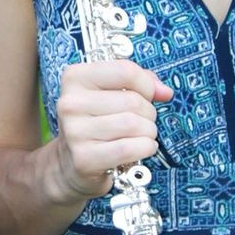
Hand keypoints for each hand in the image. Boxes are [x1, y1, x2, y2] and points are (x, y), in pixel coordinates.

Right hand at [50, 61, 172, 201]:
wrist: (69, 164)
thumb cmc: (96, 123)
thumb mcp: (109, 94)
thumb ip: (139, 83)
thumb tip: (164, 92)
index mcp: (75, 78)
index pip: (125, 71)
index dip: (146, 85)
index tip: (148, 95)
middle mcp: (70, 103)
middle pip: (133, 101)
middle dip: (148, 113)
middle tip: (140, 122)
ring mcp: (75, 131)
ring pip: (134, 125)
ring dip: (148, 133)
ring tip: (139, 136)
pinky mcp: (84, 158)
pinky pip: (129, 148)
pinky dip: (145, 148)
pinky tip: (139, 149)